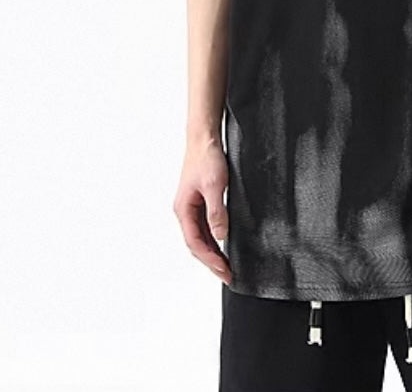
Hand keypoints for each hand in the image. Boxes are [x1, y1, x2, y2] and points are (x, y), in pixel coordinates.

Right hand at [173, 138, 231, 284]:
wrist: (204, 137)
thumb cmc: (207, 158)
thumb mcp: (215, 185)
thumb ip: (217, 211)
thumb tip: (221, 236)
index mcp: (183, 210)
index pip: (195, 243)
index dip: (210, 259)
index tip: (225, 271)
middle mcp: (185, 211)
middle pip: (196, 243)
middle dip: (211, 261)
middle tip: (228, 275)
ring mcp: (191, 206)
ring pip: (200, 236)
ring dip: (212, 251)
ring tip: (227, 265)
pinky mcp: (200, 200)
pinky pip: (205, 225)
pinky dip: (213, 238)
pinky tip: (223, 244)